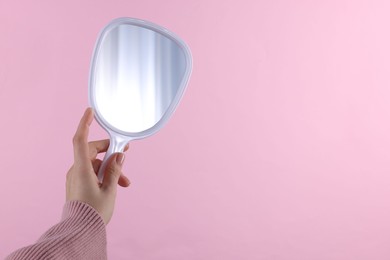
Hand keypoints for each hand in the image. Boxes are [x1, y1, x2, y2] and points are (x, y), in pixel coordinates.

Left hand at [66, 108, 129, 223]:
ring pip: (96, 164)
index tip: (90, 110)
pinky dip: (105, 174)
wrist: (80, 230)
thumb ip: (115, 171)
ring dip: (111, 168)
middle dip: (111, 154)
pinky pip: (93, 172)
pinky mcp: (79, 183)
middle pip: (93, 151)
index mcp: (82, 170)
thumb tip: (119, 156)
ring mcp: (76, 177)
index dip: (84, 123)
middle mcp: (76, 170)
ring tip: (125, 182)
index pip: (80, 140)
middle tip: (125, 156)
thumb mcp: (110, 191)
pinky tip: (116, 184)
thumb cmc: (94, 212)